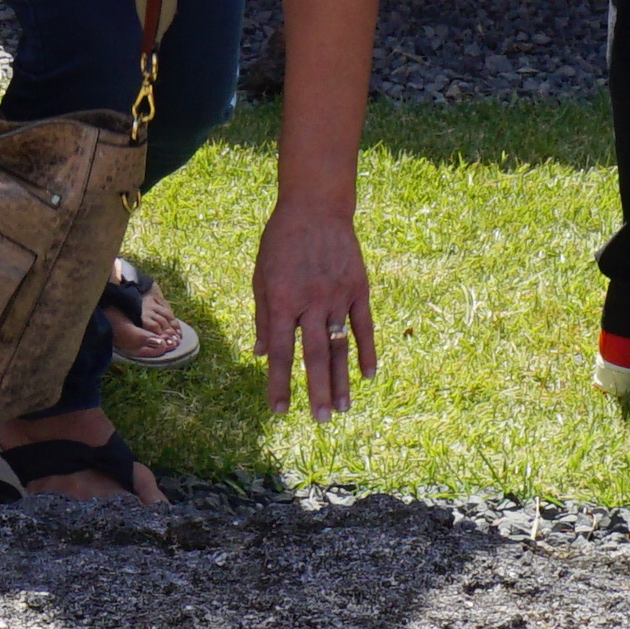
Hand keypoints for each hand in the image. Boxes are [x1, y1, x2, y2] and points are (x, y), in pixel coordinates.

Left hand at [251, 194, 375, 418]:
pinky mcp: (358, 288)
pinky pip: (364, 326)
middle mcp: (311, 302)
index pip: (282, 352)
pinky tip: (368, 375)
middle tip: (321, 421)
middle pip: (315, 355)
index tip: (279, 411)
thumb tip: (263, 355)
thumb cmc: (280, 243)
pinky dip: (367, 351)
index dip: (279, 383)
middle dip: (317, 391)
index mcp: (282, 301)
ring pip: (341, 346)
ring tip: (342, 409)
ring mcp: (338, 296)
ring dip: (342, 380)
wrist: (315, 207)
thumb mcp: (261, 276)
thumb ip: (264, 318)